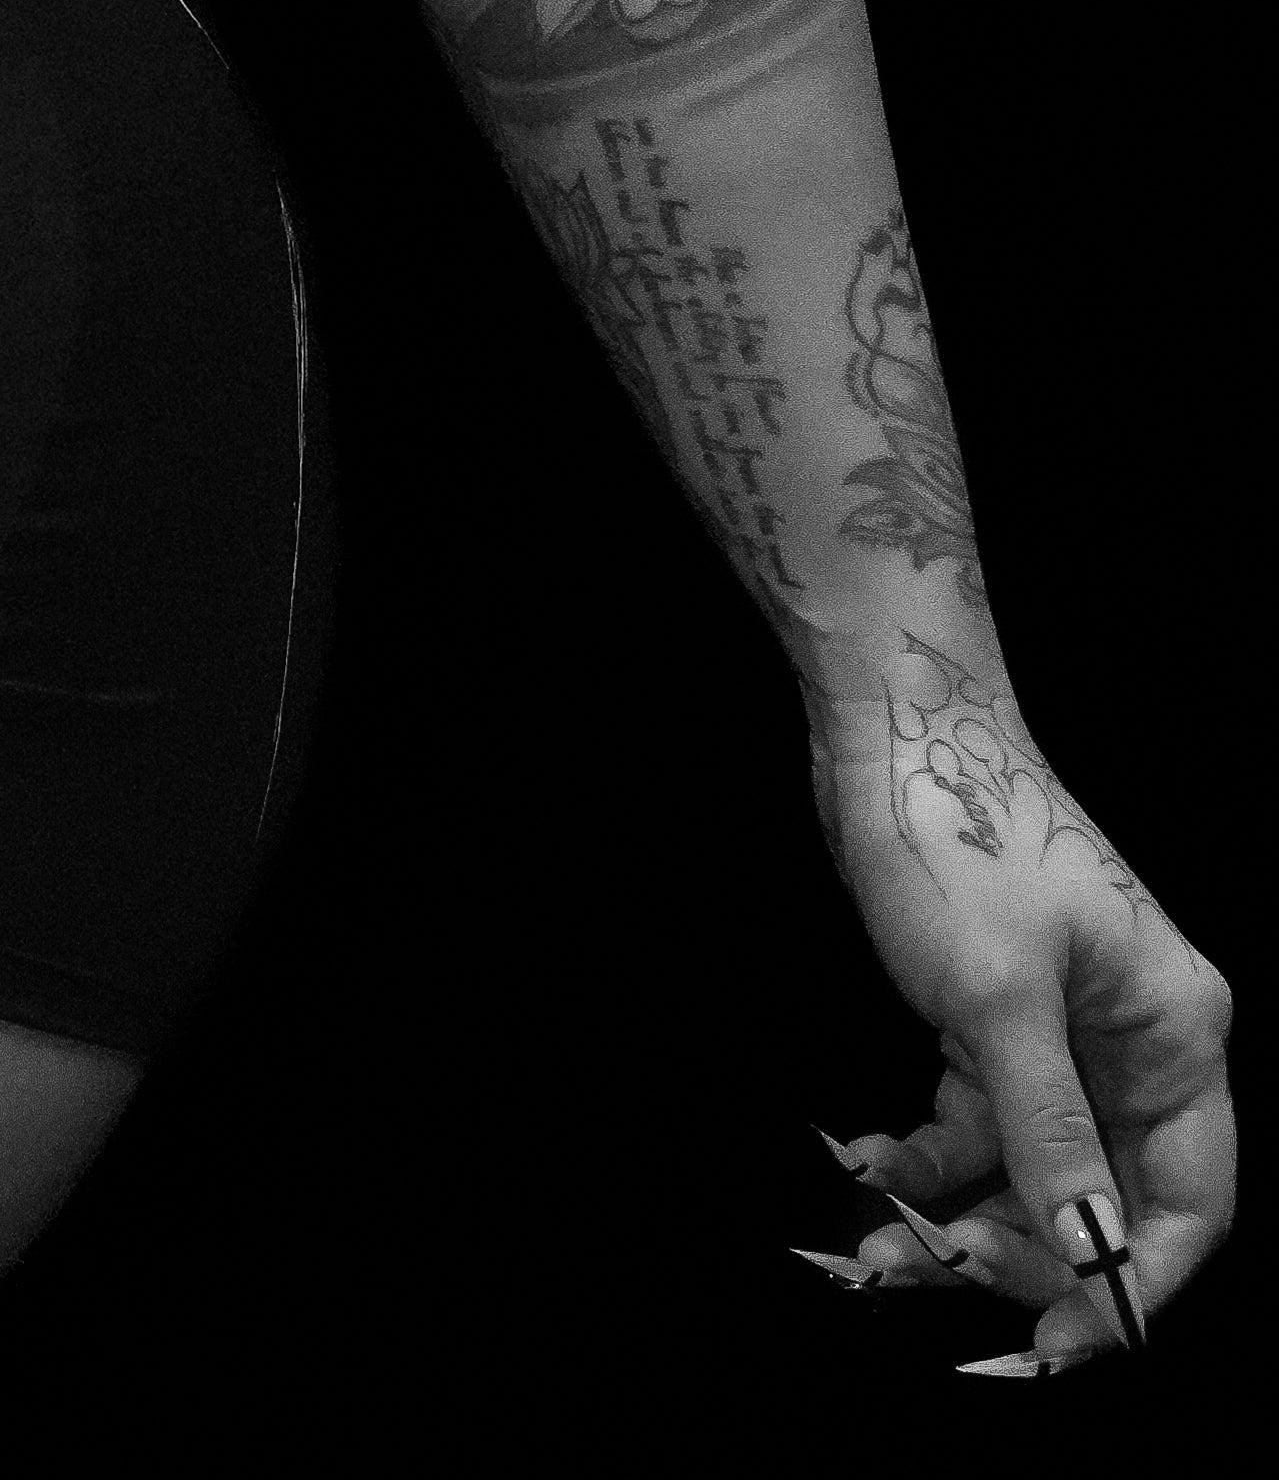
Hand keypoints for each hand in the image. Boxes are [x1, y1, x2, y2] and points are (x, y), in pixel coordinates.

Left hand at [806, 652, 1233, 1370]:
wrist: (891, 716)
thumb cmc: (959, 830)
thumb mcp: (997, 998)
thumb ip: (1047, 1133)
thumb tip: (1093, 1258)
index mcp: (1176, 1035)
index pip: (1188, 1204)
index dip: (1132, 1283)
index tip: (1059, 1341)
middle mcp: (1134, 1041)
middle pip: (1104, 1196)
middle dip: (1023, 1253)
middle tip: (932, 1279)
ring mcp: (1065, 1029)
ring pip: (1031, 1166)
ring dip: (961, 1215)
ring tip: (878, 1246)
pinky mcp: (994, 1014)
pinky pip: (977, 1120)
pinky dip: (929, 1155)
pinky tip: (870, 1168)